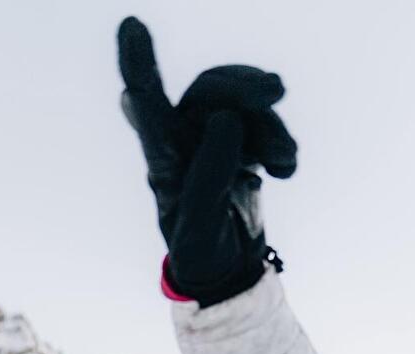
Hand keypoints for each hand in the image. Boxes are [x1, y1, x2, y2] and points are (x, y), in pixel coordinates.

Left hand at [117, 16, 296, 304]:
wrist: (228, 267)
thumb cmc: (202, 253)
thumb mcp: (200, 231)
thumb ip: (208, 179)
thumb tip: (225, 120)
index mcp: (163, 161)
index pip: (147, 106)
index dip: (139, 65)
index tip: (130, 26)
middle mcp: (183, 141)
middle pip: (209, 89)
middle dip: (243, 86)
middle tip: (277, 91)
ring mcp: (211, 139)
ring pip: (242, 102)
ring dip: (271, 124)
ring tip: (284, 161)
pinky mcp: (239, 143)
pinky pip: (264, 122)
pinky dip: (281, 142)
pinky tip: (284, 170)